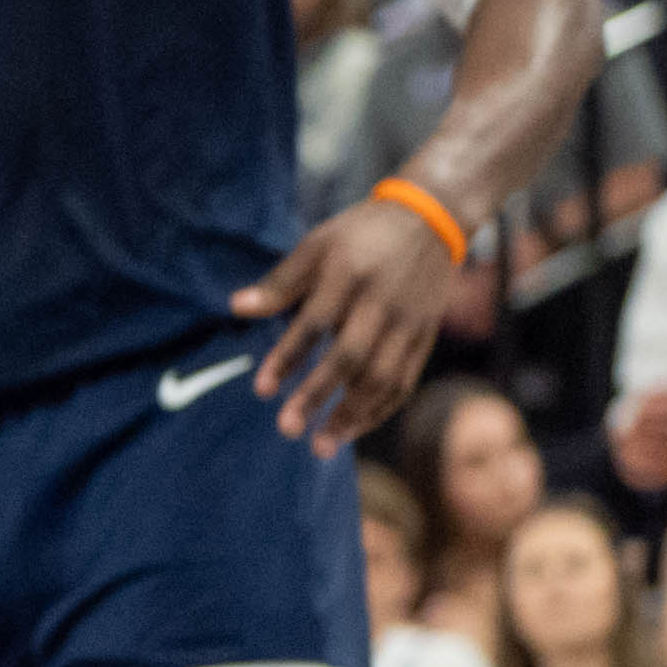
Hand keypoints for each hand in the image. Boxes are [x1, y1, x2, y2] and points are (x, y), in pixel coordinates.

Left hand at [228, 191, 469, 449]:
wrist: (431, 221)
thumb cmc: (359, 234)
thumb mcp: (317, 244)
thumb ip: (280, 282)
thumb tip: (235, 308)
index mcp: (349, 275)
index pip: (313, 324)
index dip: (287, 358)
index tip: (262, 391)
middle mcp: (382, 303)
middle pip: (350, 358)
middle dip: (318, 396)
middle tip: (287, 429)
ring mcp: (409, 324)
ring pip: (383, 379)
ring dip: (352, 416)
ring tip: (321, 445)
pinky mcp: (425, 338)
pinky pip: (404, 382)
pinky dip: (380, 410)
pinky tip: (352, 429)